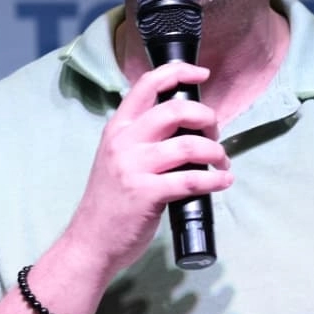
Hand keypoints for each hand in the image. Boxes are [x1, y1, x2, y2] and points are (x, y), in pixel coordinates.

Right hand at [60, 61, 231, 279]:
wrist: (91, 240)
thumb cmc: (110, 201)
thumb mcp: (117, 157)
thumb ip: (142, 138)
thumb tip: (185, 127)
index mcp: (118, 127)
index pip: (147, 85)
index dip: (179, 73)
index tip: (202, 75)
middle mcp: (124, 141)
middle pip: (176, 110)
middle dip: (207, 118)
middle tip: (215, 135)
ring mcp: (134, 167)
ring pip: (189, 145)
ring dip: (216, 152)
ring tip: (222, 162)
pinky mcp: (146, 193)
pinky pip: (191, 179)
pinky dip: (214, 179)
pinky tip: (222, 181)